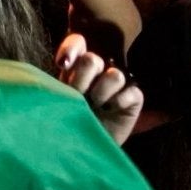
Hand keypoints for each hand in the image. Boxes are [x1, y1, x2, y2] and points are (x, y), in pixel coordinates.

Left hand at [54, 32, 142, 146]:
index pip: (77, 43)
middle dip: (81, 79)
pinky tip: (110, 112)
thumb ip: (58, 82)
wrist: (83, 147)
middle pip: (91, 59)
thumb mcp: (57, 100)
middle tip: (77, 96)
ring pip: (114, 75)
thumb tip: (64, 63)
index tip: (63, 65)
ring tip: (94, 107)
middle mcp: (98, 70)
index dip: (71, 49)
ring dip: (100, 94)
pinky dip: (118, 103)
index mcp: (76, 66)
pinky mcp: (133, 97)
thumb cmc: (66, 121)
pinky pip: (130, 92)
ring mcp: (117, 82)